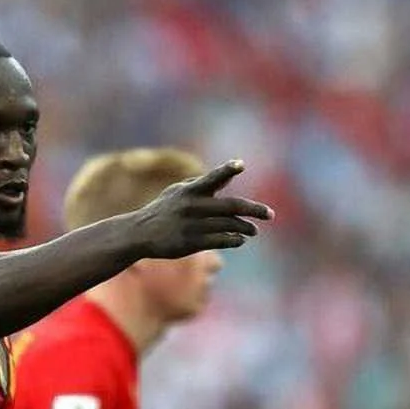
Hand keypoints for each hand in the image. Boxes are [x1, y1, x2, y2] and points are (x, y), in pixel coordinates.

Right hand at [131, 160, 273, 258]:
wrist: (139, 234)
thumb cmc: (164, 209)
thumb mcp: (179, 192)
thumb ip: (204, 184)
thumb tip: (229, 172)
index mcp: (189, 191)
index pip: (211, 178)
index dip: (226, 170)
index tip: (240, 165)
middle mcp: (192, 207)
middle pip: (231, 206)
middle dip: (254, 210)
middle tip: (270, 214)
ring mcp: (191, 226)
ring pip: (229, 226)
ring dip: (246, 228)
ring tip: (253, 230)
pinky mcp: (190, 243)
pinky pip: (221, 241)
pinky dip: (234, 239)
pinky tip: (240, 239)